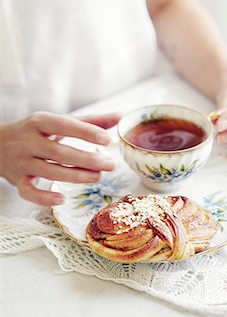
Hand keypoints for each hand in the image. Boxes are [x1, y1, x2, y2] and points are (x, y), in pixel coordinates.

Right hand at [0, 111, 119, 205]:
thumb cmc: (34, 132)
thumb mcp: (58, 122)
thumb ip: (89, 121)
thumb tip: (120, 116)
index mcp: (40, 121)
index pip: (64, 125)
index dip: (86, 133)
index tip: (107, 140)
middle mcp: (29, 141)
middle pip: (59, 152)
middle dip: (87, 160)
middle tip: (110, 165)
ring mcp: (22, 162)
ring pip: (49, 171)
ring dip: (75, 176)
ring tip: (98, 177)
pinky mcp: (17, 180)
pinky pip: (29, 191)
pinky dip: (44, 198)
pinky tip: (62, 199)